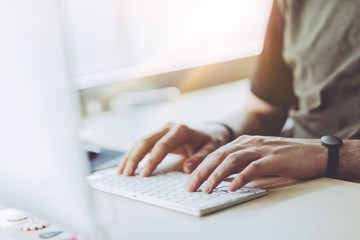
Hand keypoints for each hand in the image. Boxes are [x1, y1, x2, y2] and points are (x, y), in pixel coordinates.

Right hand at [117, 122, 229, 176]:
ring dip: (130, 156)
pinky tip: (126, 164)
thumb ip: (200, 159)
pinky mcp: (158, 135)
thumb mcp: (211, 149)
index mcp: (181, 130)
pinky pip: (143, 144)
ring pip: (141, 141)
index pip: (162, 145)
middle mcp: (168, 127)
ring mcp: (162, 130)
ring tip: (121, 172)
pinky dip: (133, 154)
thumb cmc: (211, 140)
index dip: (152, 160)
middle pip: (146, 141)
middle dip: (134, 158)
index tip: (144, 175)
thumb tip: (187, 169)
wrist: (212, 130)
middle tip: (126, 174)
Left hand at [184, 135, 327, 192]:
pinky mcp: (273, 159)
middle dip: (202, 172)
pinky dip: (240, 179)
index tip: (189, 181)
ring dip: (217, 176)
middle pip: (219, 156)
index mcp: (243, 142)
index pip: (215, 154)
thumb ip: (241, 164)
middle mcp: (248, 143)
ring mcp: (260, 149)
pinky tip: (231, 189)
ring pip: (232, 161)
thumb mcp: (258, 157)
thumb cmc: (285, 157)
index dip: (200, 167)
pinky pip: (253, 168)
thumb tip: (222, 178)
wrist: (314, 152)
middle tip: (190, 187)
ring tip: (206, 189)